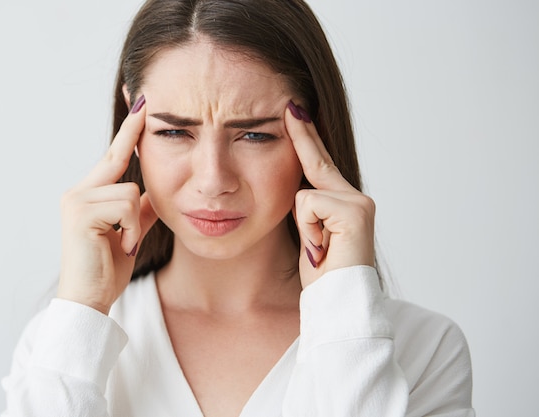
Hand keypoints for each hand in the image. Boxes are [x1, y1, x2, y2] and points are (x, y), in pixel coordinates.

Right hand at [58, 97, 157, 313]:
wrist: (89, 299)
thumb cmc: (107, 269)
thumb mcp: (130, 233)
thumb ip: (140, 211)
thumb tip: (154, 192)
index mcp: (89, 195)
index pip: (113, 158)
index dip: (128, 133)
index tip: (141, 107)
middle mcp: (78, 192)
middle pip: (118, 160)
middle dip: (131, 134)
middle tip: (145, 100)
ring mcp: (76, 200)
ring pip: (128, 190)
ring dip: (134, 222)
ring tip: (123, 243)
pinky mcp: (80, 213)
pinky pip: (124, 206)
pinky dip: (130, 230)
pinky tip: (120, 246)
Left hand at [285, 101, 375, 287]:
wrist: (338, 303)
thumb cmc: (322, 276)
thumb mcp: (309, 234)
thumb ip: (307, 208)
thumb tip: (296, 186)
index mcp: (344, 203)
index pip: (318, 164)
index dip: (306, 137)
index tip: (294, 110)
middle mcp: (356, 198)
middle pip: (315, 163)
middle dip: (302, 136)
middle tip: (291, 104)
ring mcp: (359, 203)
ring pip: (304, 193)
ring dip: (303, 226)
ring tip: (318, 250)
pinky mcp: (355, 211)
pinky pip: (308, 205)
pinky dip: (307, 230)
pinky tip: (322, 250)